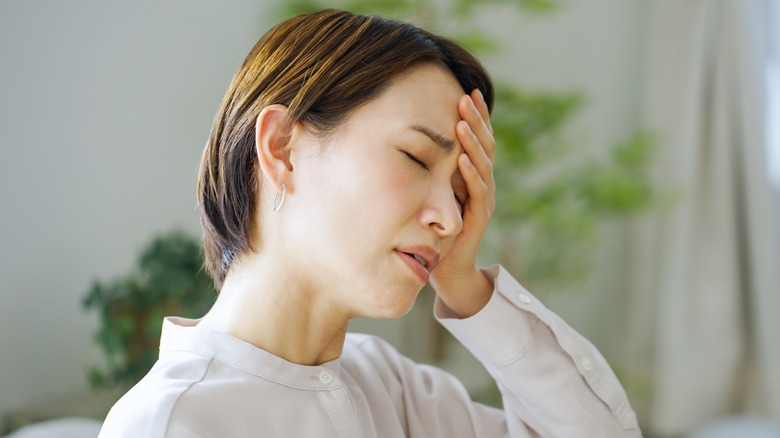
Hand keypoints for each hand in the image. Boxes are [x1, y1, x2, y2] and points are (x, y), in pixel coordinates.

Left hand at [430, 89, 495, 317]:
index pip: (478, 140)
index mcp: (473, 176)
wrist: (447, 269)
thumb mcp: (432, 193)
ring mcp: (483, 202)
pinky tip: (462, 160)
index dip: (475, 116)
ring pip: (484, 165)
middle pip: (485, 146)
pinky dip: (471, 175)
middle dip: (476, 120)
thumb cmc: (435, 230)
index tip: (467, 90)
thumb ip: (430, 171)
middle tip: (467, 96)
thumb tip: (408, 140)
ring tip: (463, 121)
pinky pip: (478, 194)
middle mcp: (483, 185)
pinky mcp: (478, 220)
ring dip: (473, 142)